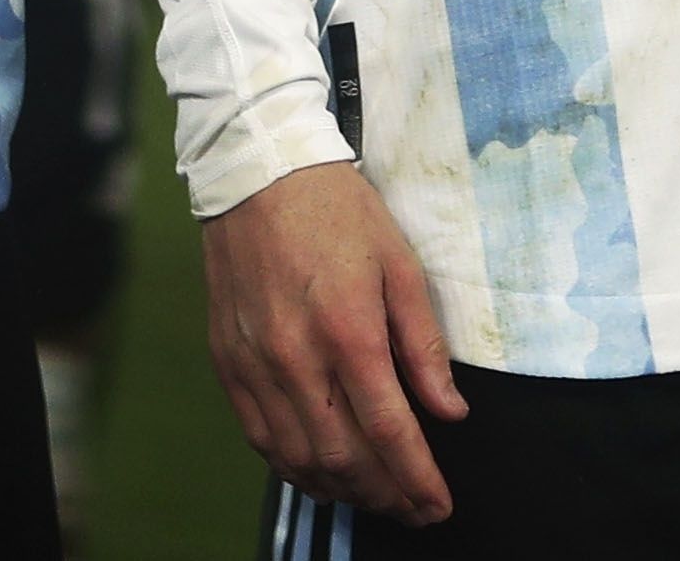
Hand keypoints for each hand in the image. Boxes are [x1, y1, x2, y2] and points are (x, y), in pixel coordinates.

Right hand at [201, 162, 466, 522]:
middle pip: (343, 458)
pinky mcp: (228, 363)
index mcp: (349, 330)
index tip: (439, 504)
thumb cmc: (338, 211)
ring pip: (298, 458)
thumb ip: (424, 344)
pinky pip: (260, 437)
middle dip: (385, 496)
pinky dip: (294, 467)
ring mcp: (255, 364)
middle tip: (414, 508)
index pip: (390, 430)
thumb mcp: (400, 263)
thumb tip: (451, 411)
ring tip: (376, 496)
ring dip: (342, 490)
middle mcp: (297, 357)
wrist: (258, 173)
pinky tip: (321, 472)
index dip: (418, 479)